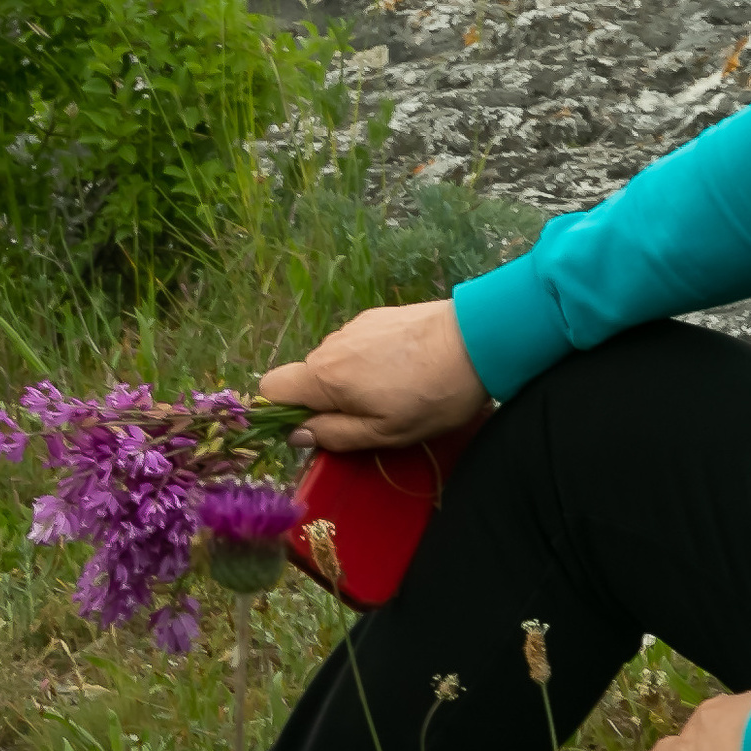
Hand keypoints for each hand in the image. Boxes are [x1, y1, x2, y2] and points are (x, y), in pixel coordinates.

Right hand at [259, 300, 487, 450]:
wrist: (479, 339)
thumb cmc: (432, 395)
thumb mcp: (385, 432)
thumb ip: (335, 434)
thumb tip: (297, 434)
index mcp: (325, 377)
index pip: (270, 388)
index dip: (284, 411)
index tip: (318, 427)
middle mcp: (331, 345)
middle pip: (306, 378)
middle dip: (326, 401)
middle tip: (371, 417)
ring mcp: (355, 326)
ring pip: (334, 362)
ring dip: (351, 382)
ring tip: (396, 393)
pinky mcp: (378, 316)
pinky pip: (357, 346)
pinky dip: (370, 361)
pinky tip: (407, 369)